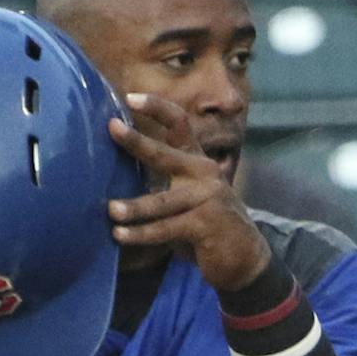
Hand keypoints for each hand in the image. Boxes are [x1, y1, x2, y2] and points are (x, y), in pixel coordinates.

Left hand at [106, 93, 270, 291]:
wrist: (245, 257)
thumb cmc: (207, 226)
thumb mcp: (188, 197)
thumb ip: (165, 183)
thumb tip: (115, 172)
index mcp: (198, 163)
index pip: (180, 125)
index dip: (157, 108)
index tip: (130, 98)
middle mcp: (205, 174)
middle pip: (166, 154)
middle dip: (137, 141)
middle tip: (112, 128)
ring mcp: (208, 198)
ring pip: (162, 202)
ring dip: (134, 207)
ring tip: (111, 211)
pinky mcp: (206, 224)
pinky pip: (166, 228)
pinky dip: (142, 234)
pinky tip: (120, 235)